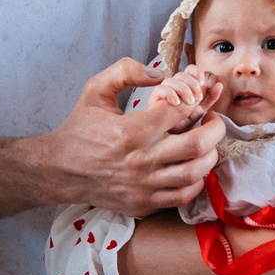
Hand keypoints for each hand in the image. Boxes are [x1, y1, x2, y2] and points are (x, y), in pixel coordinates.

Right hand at [41, 59, 220, 216]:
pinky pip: (183, 196)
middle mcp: (140, 160)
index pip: (179, 111)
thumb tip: (159, 72)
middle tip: (214, 121)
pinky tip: (192, 167)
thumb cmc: (80, 128)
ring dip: (210, 156)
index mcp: (130, 130)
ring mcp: (143, 185)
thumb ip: (125, 71)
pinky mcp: (143, 203)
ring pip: (195, 173)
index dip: (194, 100)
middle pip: (197, 144)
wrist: (59, 169)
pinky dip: (196, 182)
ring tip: (207, 144)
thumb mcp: (95, 90)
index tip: (195, 98)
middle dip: (215, 128)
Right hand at [150, 66, 224, 131]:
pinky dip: (170, 93)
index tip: (203, 79)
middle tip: (198, 97)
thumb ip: (209, 98)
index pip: (189, 72)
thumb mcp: (199, 111)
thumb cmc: (183, 126)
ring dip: (183, 88)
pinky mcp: (153, 100)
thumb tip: (218, 85)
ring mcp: (162, 94)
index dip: (196, 72)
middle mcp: (172, 88)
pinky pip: (160, 89)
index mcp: (184, 88)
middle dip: (192, 82)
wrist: (170, 140)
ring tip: (190, 102)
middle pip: (181, 74)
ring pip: (171, 79)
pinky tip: (176, 102)